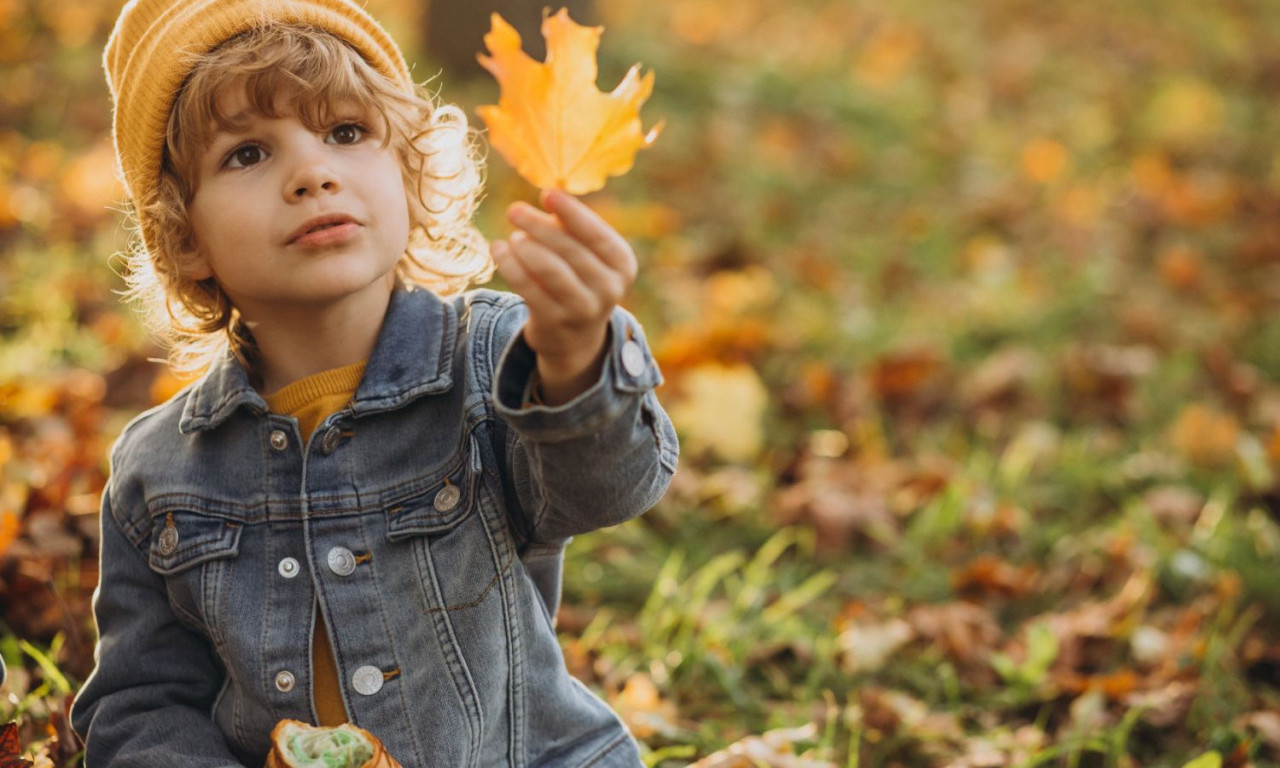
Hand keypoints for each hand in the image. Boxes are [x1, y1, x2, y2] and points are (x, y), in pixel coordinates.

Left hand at [490, 189, 637, 404]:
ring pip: (549, 270)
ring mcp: (584, 309)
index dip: (572, 213)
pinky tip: (498, 250)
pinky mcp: (556, 322)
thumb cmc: (579, 277)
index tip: (547, 193)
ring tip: (513, 237)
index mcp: (622, 264)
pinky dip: (510, 265)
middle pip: (570, 250)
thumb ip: (569, 227)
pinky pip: (528, 288)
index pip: (597, 235)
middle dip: (539, 226)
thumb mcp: (586, 253)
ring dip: (525, 247)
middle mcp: (609, 289)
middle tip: (515, 210)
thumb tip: (548, 197)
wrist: (576, 336)